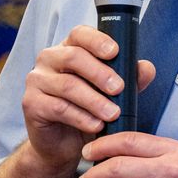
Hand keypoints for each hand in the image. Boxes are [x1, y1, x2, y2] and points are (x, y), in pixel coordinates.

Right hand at [20, 25, 157, 172]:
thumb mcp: (114, 93)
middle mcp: (50, 60)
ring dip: (94, 100)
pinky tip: (96, 125)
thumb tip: (147, 68)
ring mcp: (37, 80)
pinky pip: (58, 107)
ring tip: (113, 113)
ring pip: (68, 85)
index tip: (115, 52)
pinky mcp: (31, 103)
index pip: (80, 34)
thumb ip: (131, 78)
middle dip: (100, 73)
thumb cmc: (89, 110)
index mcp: (70, 48)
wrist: (64, 143)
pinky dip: (81, 117)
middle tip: (119, 89)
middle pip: (73, 57)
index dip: (97, 40)